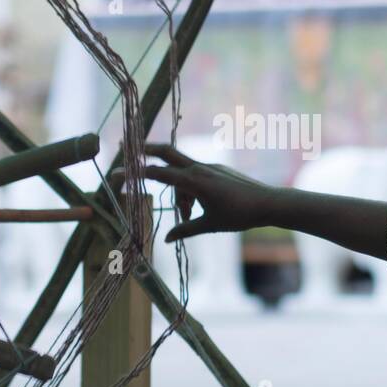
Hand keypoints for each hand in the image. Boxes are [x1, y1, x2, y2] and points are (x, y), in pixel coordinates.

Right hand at [116, 143, 278, 241]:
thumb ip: (186, 229)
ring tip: (187, 214)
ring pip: (182, 172)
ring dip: (177, 191)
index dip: (136, 174)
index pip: (158, 174)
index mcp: (194, 181)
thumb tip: (166, 239)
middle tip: (128, 146)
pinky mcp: (217, 170)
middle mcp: (200, 169)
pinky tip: (199, 207)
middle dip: (147, 150)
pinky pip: (195, 176)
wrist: (268, 203)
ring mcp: (209, 167)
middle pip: (167, 153)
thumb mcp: (210, 225)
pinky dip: (189, 189)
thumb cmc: (239, 215)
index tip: (118, 173)